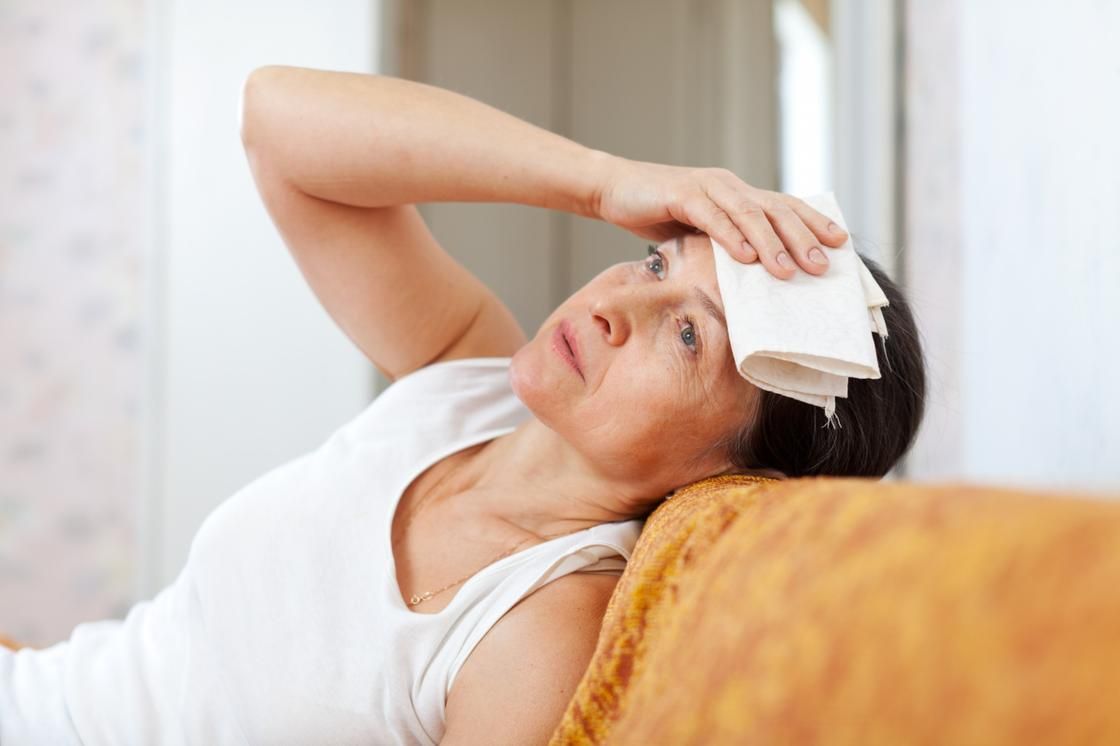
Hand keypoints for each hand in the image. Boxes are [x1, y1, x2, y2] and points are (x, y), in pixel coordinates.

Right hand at [593, 156, 847, 278]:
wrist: (612, 189)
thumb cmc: (655, 212)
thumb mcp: (697, 231)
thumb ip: (724, 243)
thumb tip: (753, 274)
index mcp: (737, 194)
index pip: (784, 207)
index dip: (813, 223)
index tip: (841, 243)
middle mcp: (729, 186)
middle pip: (775, 210)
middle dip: (802, 239)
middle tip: (822, 267)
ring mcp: (707, 187)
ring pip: (749, 214)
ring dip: (771, 244)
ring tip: (788, 271)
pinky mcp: (681, 193)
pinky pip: (712, 216)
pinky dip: (730, 237)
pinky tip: (745, 257)